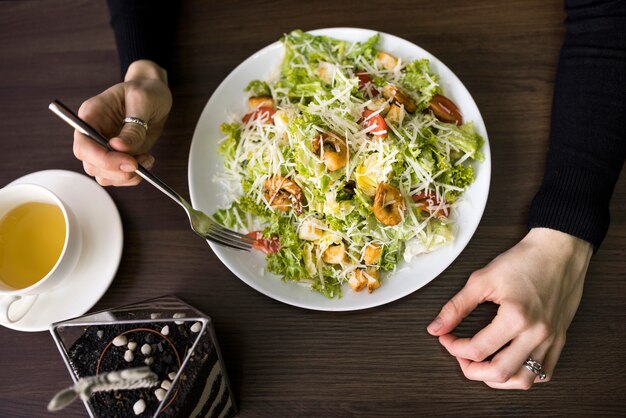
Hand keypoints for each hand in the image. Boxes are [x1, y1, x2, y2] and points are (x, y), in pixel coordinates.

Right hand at [73, 60, 171, 185]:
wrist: (156, 96)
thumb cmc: (146, 92)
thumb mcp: (142, 101)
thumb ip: (133, 127)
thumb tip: (119, 147)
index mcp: (92, 115)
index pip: (84, 145)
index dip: (102, 158)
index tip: (128, 162)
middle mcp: (93, 134)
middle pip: (91, 164)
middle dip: (116, 170)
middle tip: (139, 164)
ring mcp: (104, 147)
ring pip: (103, 175)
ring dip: (126, 175)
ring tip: (146, 159)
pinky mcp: (117, 157)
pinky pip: (117, 176)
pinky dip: (133, 176)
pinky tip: (146, 162)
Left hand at [427, 227, 591, 388]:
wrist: (558, 251)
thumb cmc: (523, 261)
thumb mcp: (482, 279)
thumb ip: (456, 307)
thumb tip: (436, 328)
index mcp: (516, 318)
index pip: (477, 350)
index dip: (454, 347)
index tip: (446, 338)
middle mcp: (537, 334)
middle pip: (500, 373)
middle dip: (472, 371)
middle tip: (460, 357)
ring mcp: (551, 340)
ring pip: (525, 380)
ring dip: (499, 379)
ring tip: (483, 365)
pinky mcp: (560, 339)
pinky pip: (544, 372)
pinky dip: (524, 375)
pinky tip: (509, 362)